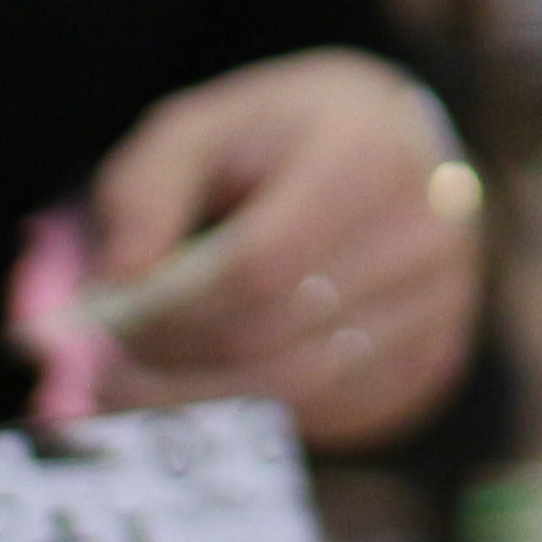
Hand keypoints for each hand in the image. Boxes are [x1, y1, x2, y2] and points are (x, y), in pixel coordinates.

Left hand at [76, 51, 477, 445]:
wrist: (397, 143)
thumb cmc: (282, 136)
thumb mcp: (204, 128)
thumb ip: (147, 192)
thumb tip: (116, 281)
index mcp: (367, 156)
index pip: (257, 264)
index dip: (170, 306)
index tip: (105, 320)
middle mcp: (423, 234)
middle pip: (273, 334)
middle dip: (172, 363)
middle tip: (102, 372)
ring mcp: (439, 304)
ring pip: (299, 389)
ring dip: (203, 402)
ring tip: (137, 394)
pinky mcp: (435, 358)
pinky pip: (330, 413)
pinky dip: (257, 412)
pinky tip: (211, 391)